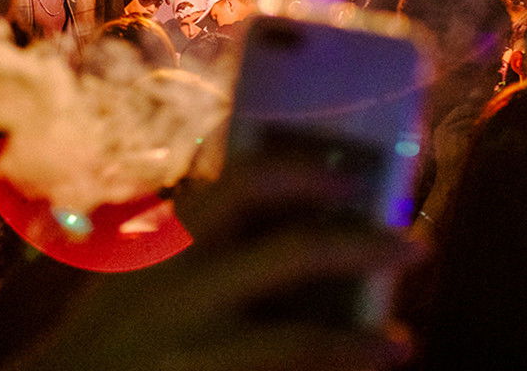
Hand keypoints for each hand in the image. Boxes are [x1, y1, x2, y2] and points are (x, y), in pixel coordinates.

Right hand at [14, 159, 412, 370]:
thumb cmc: (112, 335)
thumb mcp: (140, 276)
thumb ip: (198, 245)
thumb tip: (298, 219)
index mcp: (167, 247)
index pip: (244, 183)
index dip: (309, 173)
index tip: (351, 176)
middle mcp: (180, 294)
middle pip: (292, 254)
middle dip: (363, 246)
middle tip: (414, 245)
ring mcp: (192, 354)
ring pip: (299, 344)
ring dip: (358, 343)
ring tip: (399, 342)